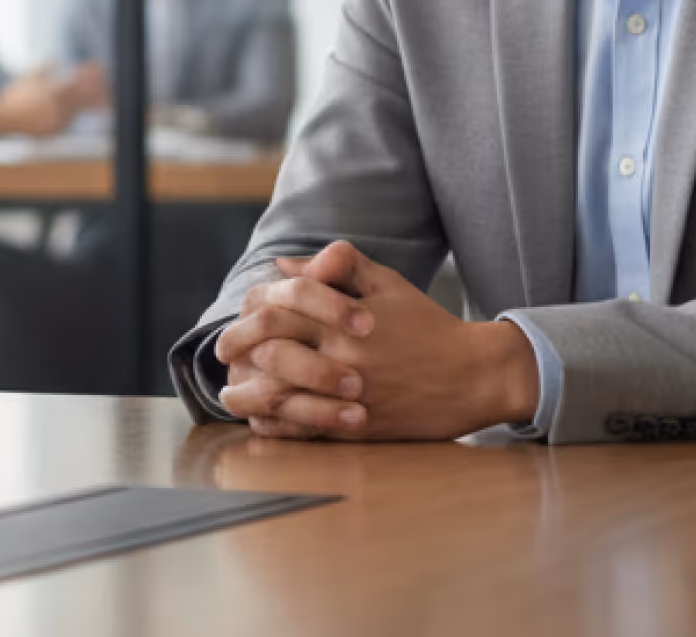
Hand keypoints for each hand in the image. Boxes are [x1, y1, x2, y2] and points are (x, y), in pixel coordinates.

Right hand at [0, 65, 105, 137]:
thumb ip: (44, 69)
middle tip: (103, 81)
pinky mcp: (53, 133)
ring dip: (86, 102)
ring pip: (77, 111)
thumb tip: (55, 59)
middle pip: (83, 99)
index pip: (77, 83)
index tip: (96, 66)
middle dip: (95, 89)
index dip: (88, 75)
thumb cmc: (13, 96)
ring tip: (96, 95)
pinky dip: (73, 114)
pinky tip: (75, 109)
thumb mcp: (28, 77)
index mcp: (52, 93)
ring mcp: (56, 123)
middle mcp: (57, 110)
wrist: (1, 119)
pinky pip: (68, 122)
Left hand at [216, 241, 537, 441]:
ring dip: (248, 392)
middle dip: (238, 346)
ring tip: (228, 392)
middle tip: (222, 351)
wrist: (473, 375)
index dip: (252, 307)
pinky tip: (261, 421)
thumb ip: (337, 266)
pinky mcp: (359, 429)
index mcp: (345, 318)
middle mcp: (342, 356)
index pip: (281, 306)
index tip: (239, 312)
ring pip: (281, 394)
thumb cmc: (427, 324)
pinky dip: (277, 426)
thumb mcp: (386, 283)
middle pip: (271, 347)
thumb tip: (283, 265)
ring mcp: (349, 396)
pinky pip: (306, 430)